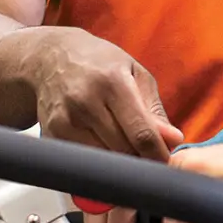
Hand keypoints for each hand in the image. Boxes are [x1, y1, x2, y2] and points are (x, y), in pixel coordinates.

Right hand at [22, 28, 182, 222]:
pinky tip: (102, 145)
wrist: (49, 59)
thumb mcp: (134, 74)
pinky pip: (83, 162)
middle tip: (147, 154)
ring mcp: (64, 121)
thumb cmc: (99, 63)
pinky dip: (97, 161)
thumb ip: (154, 110)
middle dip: (140, 158)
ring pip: (103, 161)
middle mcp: (85, 102)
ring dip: (119, 162)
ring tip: (124, 146)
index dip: (158, 155)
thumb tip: (173, 140)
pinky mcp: (51, 136)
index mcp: (112, 83)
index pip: (141, 133)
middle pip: (123, 151)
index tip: (166, 163)